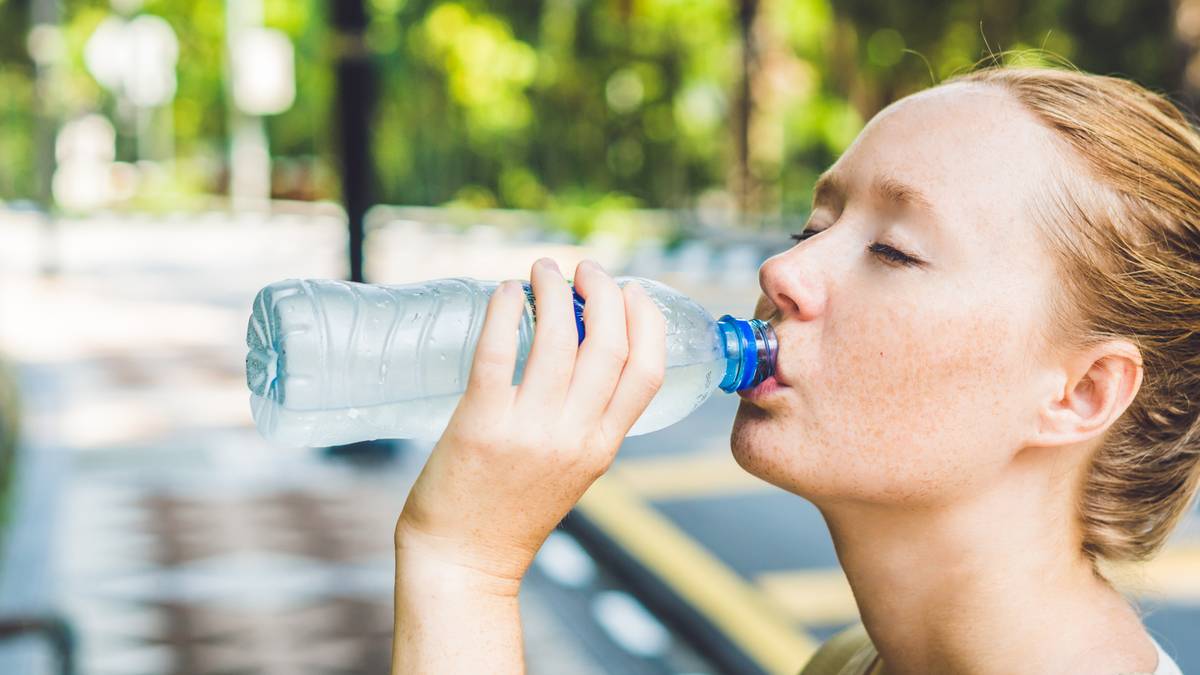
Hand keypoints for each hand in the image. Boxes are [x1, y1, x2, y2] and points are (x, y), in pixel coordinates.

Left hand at [395, 257, 665, 587]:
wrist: (462, 562)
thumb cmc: (510, 514)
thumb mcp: (572, 472)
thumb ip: (585, 423)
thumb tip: (583, 356)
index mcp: (602, 447)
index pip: (647, 371)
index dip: (645, 320)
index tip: (631, 290)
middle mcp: (573, 436)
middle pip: (608, 344)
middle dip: (603, 291)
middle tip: (585, 268)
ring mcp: (528, 430)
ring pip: (558, 338)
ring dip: (554, 290)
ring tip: (543, 269)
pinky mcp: (480, 424)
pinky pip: (498, 351)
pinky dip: (505, 311)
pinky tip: (505, 291)